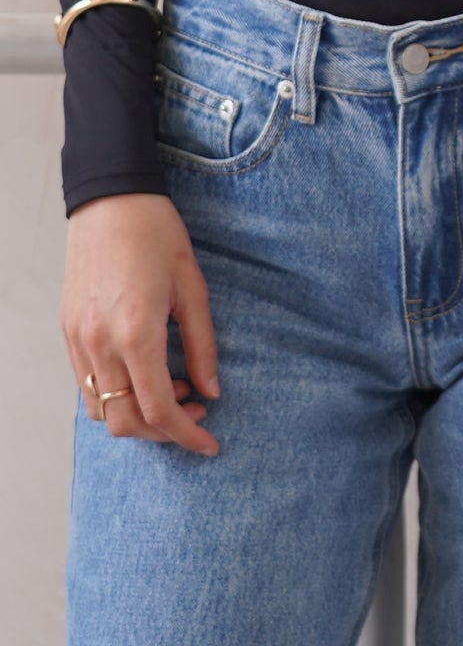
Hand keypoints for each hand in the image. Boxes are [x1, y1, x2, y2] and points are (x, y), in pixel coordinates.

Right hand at [63, 194, 219, 453]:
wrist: (110, 200)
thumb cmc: (157, 237)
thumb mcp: (193, 290)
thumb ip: (202, 346)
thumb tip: (211, 391)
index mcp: (135, 334)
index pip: (158, 410)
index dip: (187, 436)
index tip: (211, 444)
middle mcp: (99, 344)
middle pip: (126, 421)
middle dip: (164, 432)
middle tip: (197, 414)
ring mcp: (78, 339)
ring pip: (101, 410)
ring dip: (139, 415)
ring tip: (174, 388)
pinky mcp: (68, 331)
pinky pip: (86, 385)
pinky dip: (115, 396)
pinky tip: (145, 374)